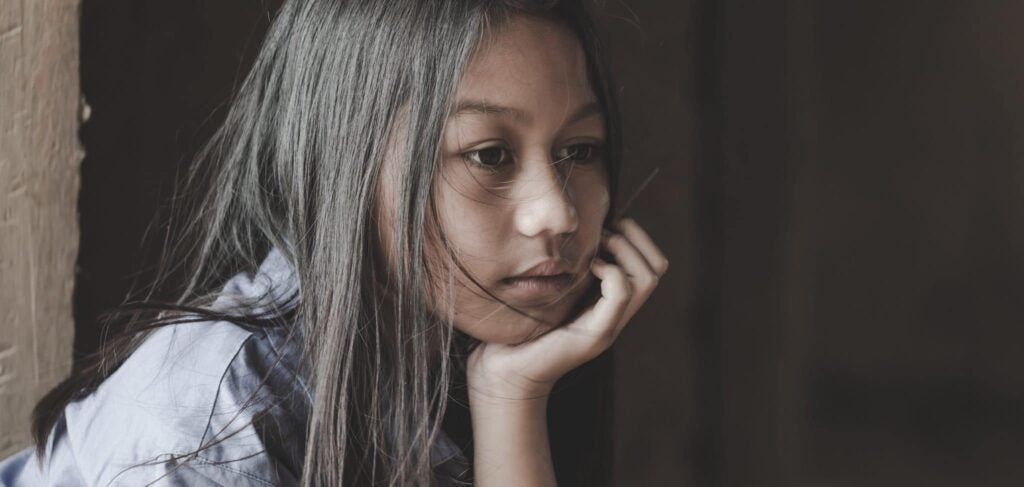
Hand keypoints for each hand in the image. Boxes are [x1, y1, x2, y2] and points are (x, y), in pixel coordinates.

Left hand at [467, 217, 668, 402]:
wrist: (507, 372)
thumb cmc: (519, 328)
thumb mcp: (547, 291)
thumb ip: (563, 270)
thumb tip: (567, 232)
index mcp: (608, 304)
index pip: (652, 264)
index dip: (636, 238)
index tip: (604, 230)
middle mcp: (616, 315)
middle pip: (657, 268)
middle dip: (634, 239)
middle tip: (602, 236)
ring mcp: (610, 326)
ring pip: (647, 279)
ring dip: (624, 251)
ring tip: (596, 252)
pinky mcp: (596, 334)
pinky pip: (621, 293)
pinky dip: (609, 271)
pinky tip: (587, 269)